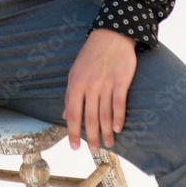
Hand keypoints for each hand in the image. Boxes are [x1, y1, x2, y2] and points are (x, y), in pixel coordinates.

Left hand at [62, 27, 136, 152]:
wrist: (110, 36)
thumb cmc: (90, 55)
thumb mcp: (74, 72)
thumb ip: (70, 94)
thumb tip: (65, 115)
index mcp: (76, 84)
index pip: (73, 113)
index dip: (73, 132)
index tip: (74, 147)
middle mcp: (90, 85)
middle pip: (90, 117)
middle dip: (91, 137)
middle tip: (94, 151)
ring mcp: (106, 83)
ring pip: (105, 113)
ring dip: (106, 131)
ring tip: (108, 144)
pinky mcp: (121, 80)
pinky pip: (119, 103)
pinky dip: (118, 117)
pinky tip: (118, 128)